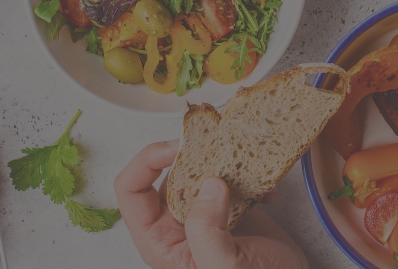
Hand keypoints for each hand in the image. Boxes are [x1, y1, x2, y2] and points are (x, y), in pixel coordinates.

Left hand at [114, 140, 308, 268]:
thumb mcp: (224, 267)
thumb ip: (207, 230)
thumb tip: (210, 185)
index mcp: (161, 241)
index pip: (131, 191)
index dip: (146, 162)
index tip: (177, 147)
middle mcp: (176, 225)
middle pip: (165, 173)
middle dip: (190, 154)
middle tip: (215, 142)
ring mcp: (203, 215)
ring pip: (198, 171)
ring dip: (221, 161)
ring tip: (243, 160)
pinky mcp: (228, 209)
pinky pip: (228, 178)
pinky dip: (248, 176)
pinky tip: (266, 192)